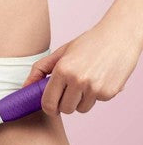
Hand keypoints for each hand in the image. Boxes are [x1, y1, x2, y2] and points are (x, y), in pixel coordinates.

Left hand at [22, 23, 141, 115]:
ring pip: (81, 109)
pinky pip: (96, 103)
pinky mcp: (109, 92)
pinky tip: (99, 79)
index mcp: (62, 70)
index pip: (48, 103)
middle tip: (68, 92)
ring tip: (85, 83)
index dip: (48, 107)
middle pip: (65, 109)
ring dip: (80, 101)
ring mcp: (94, 88)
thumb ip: (40, 70)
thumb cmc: (87, 44)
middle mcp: (78, 80)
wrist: (119, 35)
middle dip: (64, 104)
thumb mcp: (60, 53)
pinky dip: (96, 95)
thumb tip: (25, 87)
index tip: (51, 105)